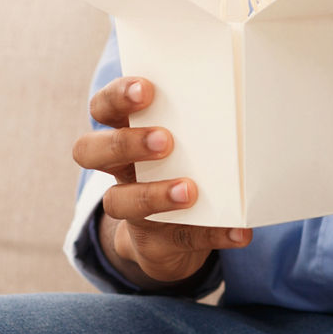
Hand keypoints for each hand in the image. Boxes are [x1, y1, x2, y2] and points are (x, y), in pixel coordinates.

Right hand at [72, 76, 249, 286]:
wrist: (171, 240)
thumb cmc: (182, 170)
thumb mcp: (185, 143)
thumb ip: (195, 122)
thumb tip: (243, 98)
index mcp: (125, 133)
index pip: (102, 108)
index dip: (116, 98)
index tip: (146, 89)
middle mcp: (118, 170)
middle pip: (89, 150)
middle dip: (125, 143)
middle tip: (163, 140)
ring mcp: (130, 210)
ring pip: (119, 202)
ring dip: (154, 195)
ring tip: (190, 191)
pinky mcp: (153, 243)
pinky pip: (179, 239)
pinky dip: (212, 234)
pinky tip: (239, 230)